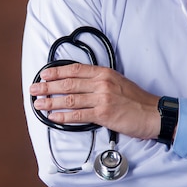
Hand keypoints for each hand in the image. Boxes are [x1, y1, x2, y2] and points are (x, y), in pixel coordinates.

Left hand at [29, 63, 159, 139]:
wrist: (152, 113)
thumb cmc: (136, 99)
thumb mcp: (117, 81)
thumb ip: (98, 81)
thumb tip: (77, 83)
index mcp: (103, 73)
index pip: (74, 69)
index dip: (56, 72)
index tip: (43, 74)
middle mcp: (101, 83)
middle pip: (67, 84)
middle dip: (47, 86)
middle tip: (34, 89)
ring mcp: (101, 98)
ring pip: (69, 99)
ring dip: (50, 102)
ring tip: (38, 104)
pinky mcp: (103, 114)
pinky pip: (78, 115)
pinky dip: (62, 116)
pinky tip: (53, 117)